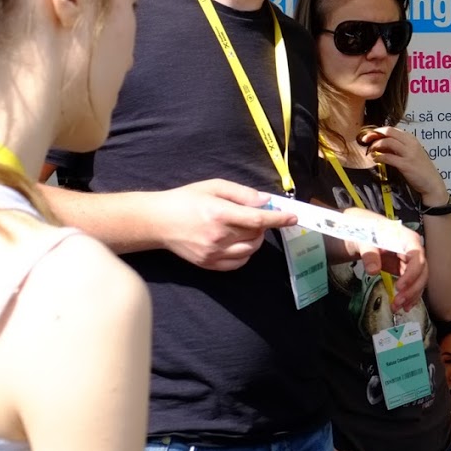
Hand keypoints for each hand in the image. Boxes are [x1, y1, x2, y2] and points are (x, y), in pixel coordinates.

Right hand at [158, 179, 295, 270]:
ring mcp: (212, 253)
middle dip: (262, 225)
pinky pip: (238, 262)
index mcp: (219, 213)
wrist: (157, 221)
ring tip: (244, 228)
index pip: (257, 220)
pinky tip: (238, 242)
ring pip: (250, 250)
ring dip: (255, 239)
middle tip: (255, 216)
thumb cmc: (186, 200)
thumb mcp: (214, 186)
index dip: (278, 219)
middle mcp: (217, 236)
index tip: (293, 217)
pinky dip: (245, 253)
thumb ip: (242, 193)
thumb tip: (265, 201)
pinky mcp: (208, 264)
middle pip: (256, 235)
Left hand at [340, 207, 427, 313]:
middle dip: (412, 288)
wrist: (359, 231)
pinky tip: (404, 306)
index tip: (399, 286)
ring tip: (398, 307)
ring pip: (419, 279)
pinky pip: (412, 283)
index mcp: (405, 238)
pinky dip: (409, 295)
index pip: (417, 255)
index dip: (412, 272)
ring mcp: (409, 260)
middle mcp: (412, 249)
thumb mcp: (362, 239)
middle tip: (397, 302)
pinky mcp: (404, 269)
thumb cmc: (363, 230)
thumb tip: (373, 270)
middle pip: (421, 270)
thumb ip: (369, 252)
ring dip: (411, 295)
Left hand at [365, 127, 449, 206]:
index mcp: (412, 139)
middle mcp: (411, 143)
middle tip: (366, 140)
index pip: (391, 129)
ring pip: (388, 141)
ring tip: (370, 152)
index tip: (369, 136)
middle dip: (374, 134)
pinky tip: (376, 160)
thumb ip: (398, 147)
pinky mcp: (406, 164)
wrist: (432, 183)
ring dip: (376, 145)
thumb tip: (381, 144)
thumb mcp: (411, 154)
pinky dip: (379, 157)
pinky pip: (388, 157)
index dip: (378, 131)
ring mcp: (409, 153)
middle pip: (389, 131)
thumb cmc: (421, 169)